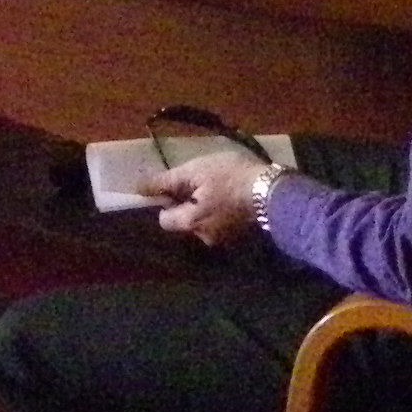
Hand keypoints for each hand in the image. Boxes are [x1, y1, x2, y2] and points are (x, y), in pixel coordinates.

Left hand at [150, 151, 272, 247]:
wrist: (273, 189)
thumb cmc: (230, 176)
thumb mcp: (195, 170)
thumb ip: (165, 181)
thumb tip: (138, 189)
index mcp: (190, 224)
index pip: (164, 220)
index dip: (168, 202)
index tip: (181, 187)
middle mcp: (204, 238)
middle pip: (185, 222)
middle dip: (189, 205)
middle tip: (204, 183)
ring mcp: (224, 240)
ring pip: (203, 224)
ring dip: (206, 209)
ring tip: (221, 188)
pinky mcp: (239, 237)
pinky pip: (220, 225)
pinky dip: (222, 213)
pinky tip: (232, 198)